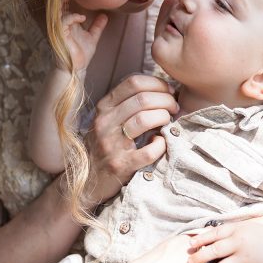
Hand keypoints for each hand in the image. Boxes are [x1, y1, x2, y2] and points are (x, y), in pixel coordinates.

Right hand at [58, 11, 107, 71]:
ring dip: (63, 4)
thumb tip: (105, 15)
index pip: (63, 8)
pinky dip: (72, 17)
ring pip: (56, 13)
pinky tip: (82, 17)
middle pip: (56, 8)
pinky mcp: (59, 36)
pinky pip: (63, 22)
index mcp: (67, 25)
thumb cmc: (82, 55)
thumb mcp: (92, 37)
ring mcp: (59, 31)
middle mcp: (61, 26)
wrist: (77, 68)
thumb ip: (97, 26)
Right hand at [83, 74, 177, 204]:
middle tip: (175, 107)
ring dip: (164, 118)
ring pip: (144, 119)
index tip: (170, 91)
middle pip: (142, 99)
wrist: (87, 180)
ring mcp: (111, 144)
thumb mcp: (109, 119)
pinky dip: (161, 145)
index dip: (157, 83)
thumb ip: (128, 103)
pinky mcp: (120, 165)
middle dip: (166, 100)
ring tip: (169, 122)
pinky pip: (149, 151)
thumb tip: (162, 88)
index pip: (133, 82)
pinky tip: (161, 143)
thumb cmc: (105, 145)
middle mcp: (105, 122)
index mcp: (104, 107)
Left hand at [186, 221, 262, 262]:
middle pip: (214, 252)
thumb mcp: (243, 227)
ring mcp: (245, 260)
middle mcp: (239, 245)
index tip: (189, 245)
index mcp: (236, 231)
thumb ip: (226, 232)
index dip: (200, 240)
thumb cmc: (260, 235)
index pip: (213, 234)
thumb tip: (203, 235)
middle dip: (199, 258)